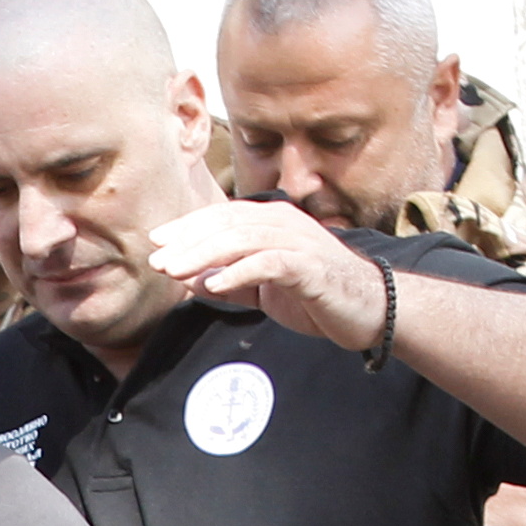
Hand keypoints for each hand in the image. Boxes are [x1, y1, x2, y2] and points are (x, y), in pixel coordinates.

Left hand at [147, 201, 392, 352]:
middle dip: (188, 241)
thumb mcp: (261, 289)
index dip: (189, 226)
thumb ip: (228, 281)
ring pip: (243, 238)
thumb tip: (189, 279)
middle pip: (227, 224)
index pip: (223, 216)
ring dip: (204, 254)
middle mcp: (284, 223)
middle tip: (156, 261)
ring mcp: (299, 243)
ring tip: (174, 271)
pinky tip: (213, 285)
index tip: (157, 241)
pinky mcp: (310, 268)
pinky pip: (269, 263)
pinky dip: (238, 272)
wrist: (369, 309)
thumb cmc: (314, 295)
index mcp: (272, 222)